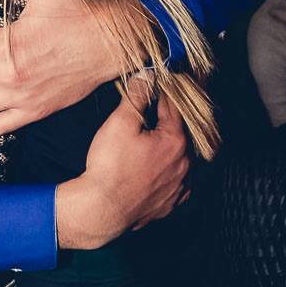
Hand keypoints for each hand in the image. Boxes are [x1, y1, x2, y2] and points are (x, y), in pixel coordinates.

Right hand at [55, 79, 189, 249]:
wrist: (101, 209)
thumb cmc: (109, 167)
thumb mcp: (120, 123)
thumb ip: (137, 97)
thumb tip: (148, 76)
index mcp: (175, 141)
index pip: (174, 108)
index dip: (166, 93)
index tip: (165, 83)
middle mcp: (184, 164)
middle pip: (179, 134)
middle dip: (168, 122)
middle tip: (157, 112)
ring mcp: (178, 186)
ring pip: (180, 160)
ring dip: (170, 149)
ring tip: (155, 142)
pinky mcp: (170, 204)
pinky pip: (177, 184)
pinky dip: (170, 174)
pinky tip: (158, 170)